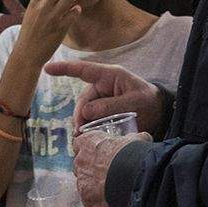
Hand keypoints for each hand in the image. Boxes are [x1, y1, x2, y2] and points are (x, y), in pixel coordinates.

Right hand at [13, 0, 81, 65]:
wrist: (27, 54)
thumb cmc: (30, 34)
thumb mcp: (30, 13)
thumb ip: (40, 1)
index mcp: (33, 2)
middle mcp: (42, 8)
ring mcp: (52, 18)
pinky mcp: (61, 28)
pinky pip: (74, 12)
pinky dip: (77, 9)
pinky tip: (76, 11)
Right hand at [44, 59, 164, 135]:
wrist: (160, 112)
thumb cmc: (149, 102)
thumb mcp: (134, 103)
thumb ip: (111, 106)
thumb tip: (86, 112)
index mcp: (110, 76)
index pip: (84, 70)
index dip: (65, 69)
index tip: (47, 68)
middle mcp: (102, 86)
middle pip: (83, 100)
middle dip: (80, 116)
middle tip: (80, 132)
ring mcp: (102, 99)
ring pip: (85, 112)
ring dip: (84, 124)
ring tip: (85, 138)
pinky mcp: (103, 111)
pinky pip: (91, 118)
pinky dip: (89, 128)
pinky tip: (89, 138)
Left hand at [72, 128, 145, 206]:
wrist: (133, 176)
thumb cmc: (133, 154)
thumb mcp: (136, 140)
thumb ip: (132, 139)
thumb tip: (141, 138)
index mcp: (88, 142)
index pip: (80, 144)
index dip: (90, 149)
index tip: (100, 153)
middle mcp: (80, 159)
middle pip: (80, 164)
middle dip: (90, 167)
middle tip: (106, 171)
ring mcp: (81, 179)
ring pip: (84, 182)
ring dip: (93, 183)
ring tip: (110, 186)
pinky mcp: (85, 196)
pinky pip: (89, 198)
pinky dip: (98, 198)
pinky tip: (110, 197)